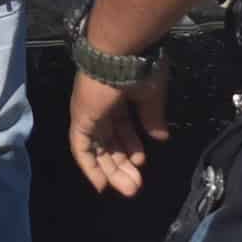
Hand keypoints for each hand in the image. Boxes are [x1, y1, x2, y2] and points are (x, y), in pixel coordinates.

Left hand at [67, 64, 170, 197]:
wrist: (121, 52)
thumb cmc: (138, 69)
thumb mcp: (151, 96)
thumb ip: (152, 118)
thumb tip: (160, 138)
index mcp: (117, 97)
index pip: (121, 127)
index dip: (131, 146)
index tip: (141, 163)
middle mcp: (100, 107)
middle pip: (109, 141)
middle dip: (123, 163)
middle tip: (136, 184)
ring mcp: (88, 113)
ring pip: (98, 149)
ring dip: (112, 170)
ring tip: (130, 189)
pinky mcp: (80, 119)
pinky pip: (81, 148)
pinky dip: (90, 166)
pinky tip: (102, 184)